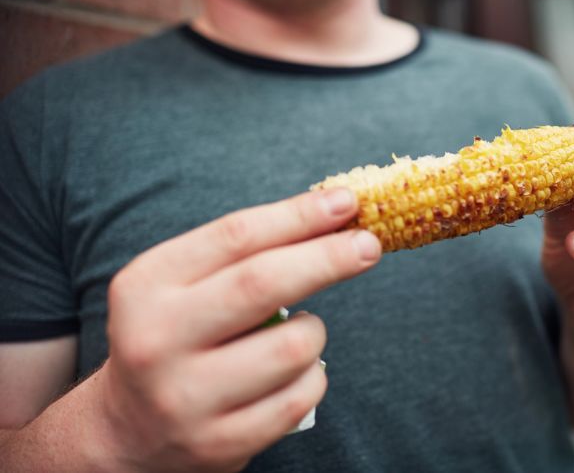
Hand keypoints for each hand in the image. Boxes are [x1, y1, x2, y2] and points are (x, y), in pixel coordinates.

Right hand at [94, 189, 380, 471]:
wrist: (131, 431)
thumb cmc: (178, 337)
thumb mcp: (184, 286)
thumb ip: (247, 251)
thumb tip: (334, 214)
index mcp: (146, 286)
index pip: (235, 236)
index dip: (298, 215)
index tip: (345, 202)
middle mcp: (156, 341)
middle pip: (263, 283)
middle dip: (328, 257)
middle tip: (369, 244)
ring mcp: (186, 398)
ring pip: (294, 347)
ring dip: (314, 332)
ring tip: (298, 333)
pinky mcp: (220, 443)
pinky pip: (301, 397)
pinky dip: (313, 377)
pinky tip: (293, 373)